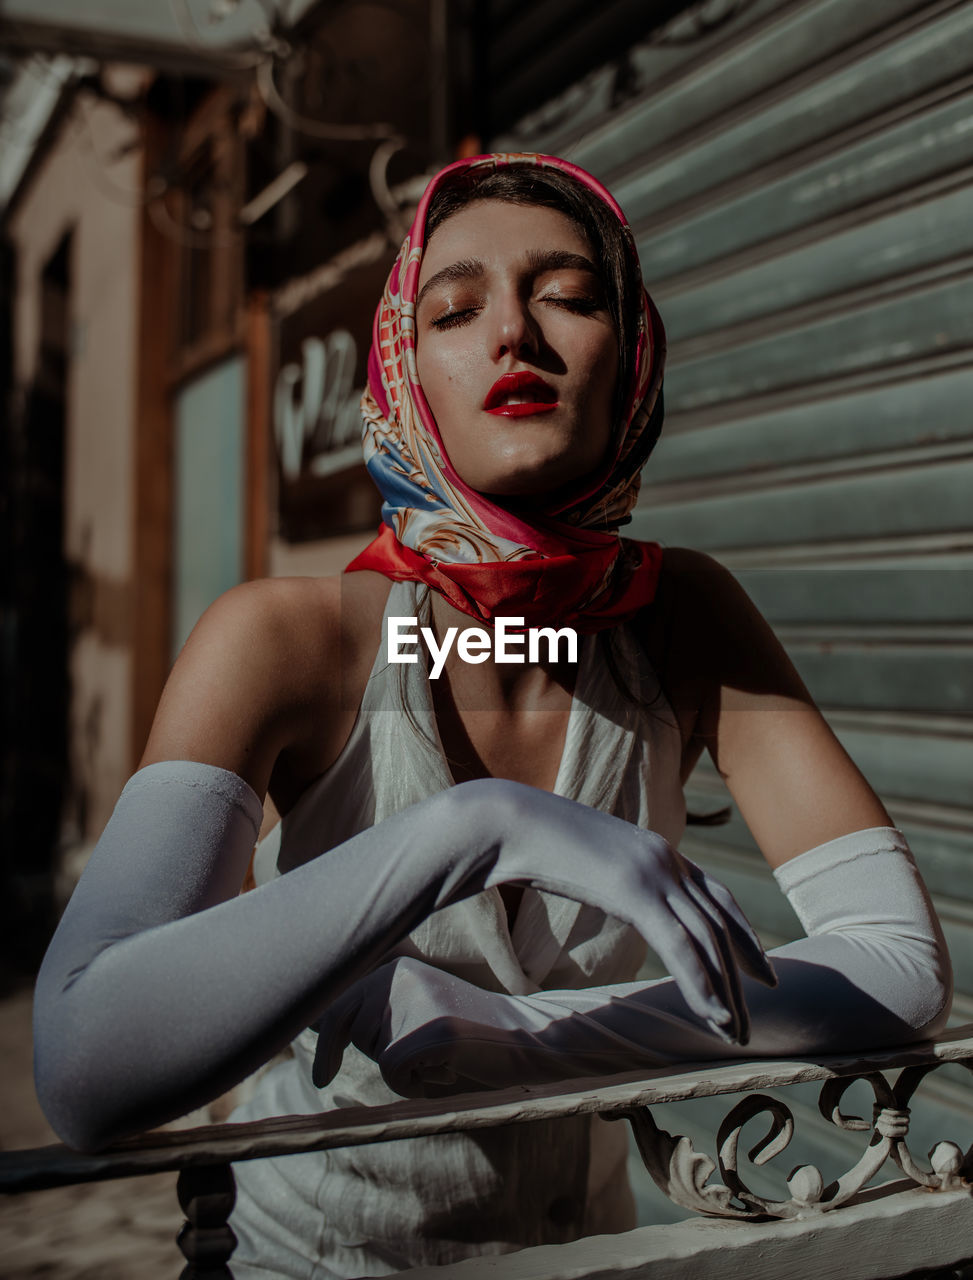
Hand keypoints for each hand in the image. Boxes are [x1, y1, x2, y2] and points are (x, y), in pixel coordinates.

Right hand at [471, 784, 775, 1043]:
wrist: (507, 821)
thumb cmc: (533, 842)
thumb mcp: (587, 861)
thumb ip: (611, 877)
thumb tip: (611, 894)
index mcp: (657, 850)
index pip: (718, 895)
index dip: (744, 934)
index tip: (762, 971)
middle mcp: (666, 858)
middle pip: (719, 922)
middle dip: (741, 972)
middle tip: (752, 1017)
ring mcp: (653, 872)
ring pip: (706, 939)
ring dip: (724, 991)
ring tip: (733, 1032)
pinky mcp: (635, 891)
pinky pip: (680, 946)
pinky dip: (701, 983)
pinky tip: (711, 1014)